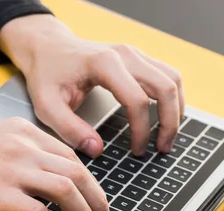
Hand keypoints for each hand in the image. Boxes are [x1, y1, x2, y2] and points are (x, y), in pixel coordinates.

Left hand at [0, 14, 183, 157]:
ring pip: (173, 80)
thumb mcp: (47, 105)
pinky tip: (166, 117)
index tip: (137, 150)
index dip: (142, 130)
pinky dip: (173, 98)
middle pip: (166, 87)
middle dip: (170, 122)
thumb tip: (97, 149)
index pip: (138, 100)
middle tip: (162, 148)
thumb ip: (70, 129)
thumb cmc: (48, 73)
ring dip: (176, 110)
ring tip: (167, 136)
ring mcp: (135, 54)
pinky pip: (168, 76)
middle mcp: (126, 55)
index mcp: (104, 64)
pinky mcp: (139, 58)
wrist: (48, 47)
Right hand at [0, 119, 111, 210]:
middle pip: (77, 173)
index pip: (72, 158)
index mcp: (23, 131)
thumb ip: (26, 154)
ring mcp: (8, 167)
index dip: (93, 184)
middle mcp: (21, 145)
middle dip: (98, 201)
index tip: (100, 202)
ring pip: (65, 189)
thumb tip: (57, 180)